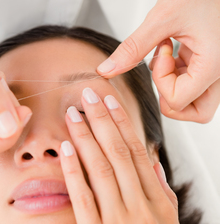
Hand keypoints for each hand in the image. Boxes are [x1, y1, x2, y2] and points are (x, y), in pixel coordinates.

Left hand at [60, 88, 209, 223]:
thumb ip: (163, 199)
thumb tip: (151, 166)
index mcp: (162, 207)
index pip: (139, 155)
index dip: (123, 124)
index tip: (111, 102)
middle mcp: (143, 211)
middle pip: (120, 155)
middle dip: (103, 119)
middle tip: (89, 92)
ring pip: (102, 171)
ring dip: (86, 138)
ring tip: (73, 112)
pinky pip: (85, 201)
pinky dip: (75, 172)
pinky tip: (65, 150)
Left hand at [97, 0, 219, 122]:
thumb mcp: (163, 17)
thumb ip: (133, 48)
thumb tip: (106, 70)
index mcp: (214, 65)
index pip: (177, 101)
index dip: (161, 82)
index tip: (160, 55)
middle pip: (196, 113)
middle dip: (170, 99)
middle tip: (164, 72)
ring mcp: (218, 71)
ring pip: (197, 103)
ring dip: (176, 89)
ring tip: (170, 59)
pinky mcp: (212, 64)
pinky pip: (196, 86)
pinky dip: (180, 76)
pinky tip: (175, 53)